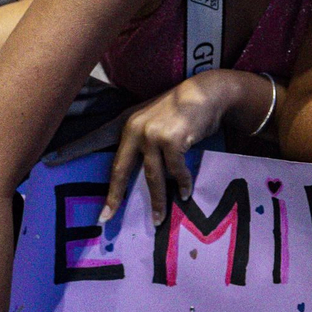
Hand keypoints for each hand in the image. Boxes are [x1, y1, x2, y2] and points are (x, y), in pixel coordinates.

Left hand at [97, 70, 241, 225]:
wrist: (207, 93)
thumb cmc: (184, 110)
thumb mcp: (156, 121)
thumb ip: (145, 141)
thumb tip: (141, 174)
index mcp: (130, 126)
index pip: (116, 162)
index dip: (110, 188)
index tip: (104, 211)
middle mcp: (137, 129)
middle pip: (123, 171)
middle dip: (117, 197)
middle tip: (110, 218)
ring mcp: (154, 135)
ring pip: (153, 176)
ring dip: (158, 200)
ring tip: (159, 218)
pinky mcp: (172, 140)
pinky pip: (176, 170)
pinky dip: (182, 182)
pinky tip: (186, 191)